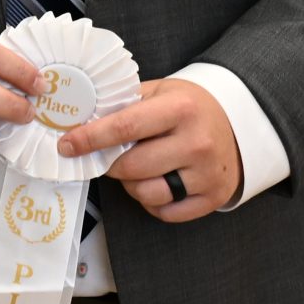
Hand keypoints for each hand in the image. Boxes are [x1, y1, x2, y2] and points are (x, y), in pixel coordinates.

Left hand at [58, 77, 239, 222]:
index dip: (90, 139)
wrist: (237, 123)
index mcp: (180, 109)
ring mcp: (206, 173)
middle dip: (109, 165)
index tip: (67, 145)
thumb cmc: (188, 106)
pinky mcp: (213, 197)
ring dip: (130, 185)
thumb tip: (81, 121)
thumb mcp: (160, 91)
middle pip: (131, 166)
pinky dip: (151, 202)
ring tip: (135, 169)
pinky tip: (155, 183)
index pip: (124, 128)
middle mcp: (197, 142)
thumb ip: (125, 104)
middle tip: (106, 157)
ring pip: (146, 193)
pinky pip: (165, 211)